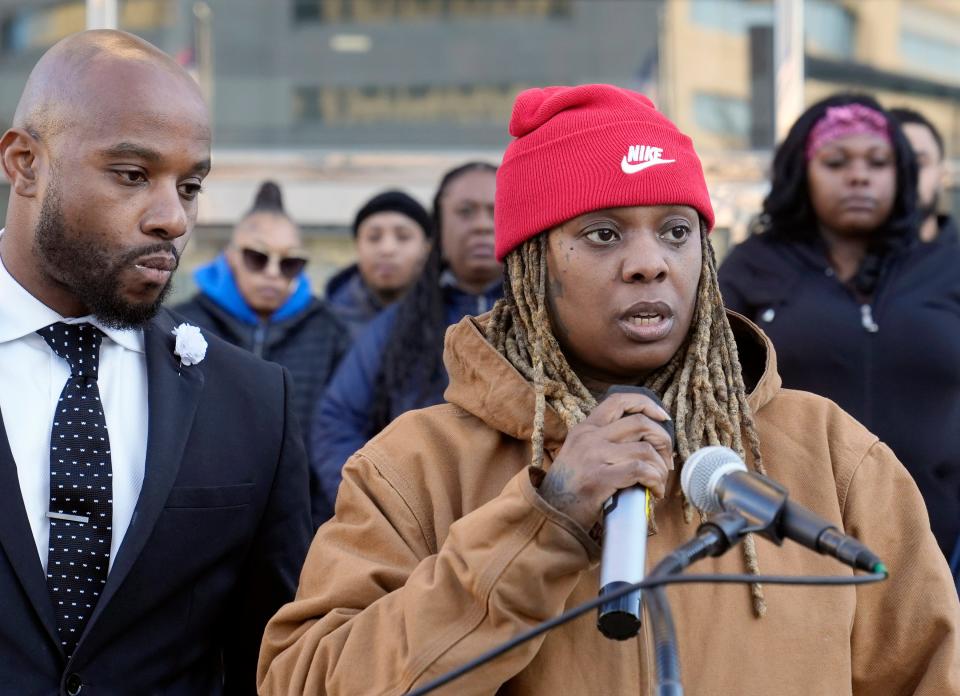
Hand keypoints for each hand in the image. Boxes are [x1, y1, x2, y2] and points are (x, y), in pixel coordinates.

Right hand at [538, 392, 672, 529]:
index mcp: (585, 428)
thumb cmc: (568, 489)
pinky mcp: (599, 478)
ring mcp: (593, 456)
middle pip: (640, 423)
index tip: (662, 417)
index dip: (645, 404)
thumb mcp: (579, 454)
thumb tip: (644, 443)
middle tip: (666, 461)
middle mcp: (589, 437)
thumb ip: (603, 443)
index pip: (619, 401)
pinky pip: (640, 470)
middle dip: (663, 440)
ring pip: (644, 449)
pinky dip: (655, 481)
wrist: (548, 514)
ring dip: (660, 468)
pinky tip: (654, 492)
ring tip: (658, 481)